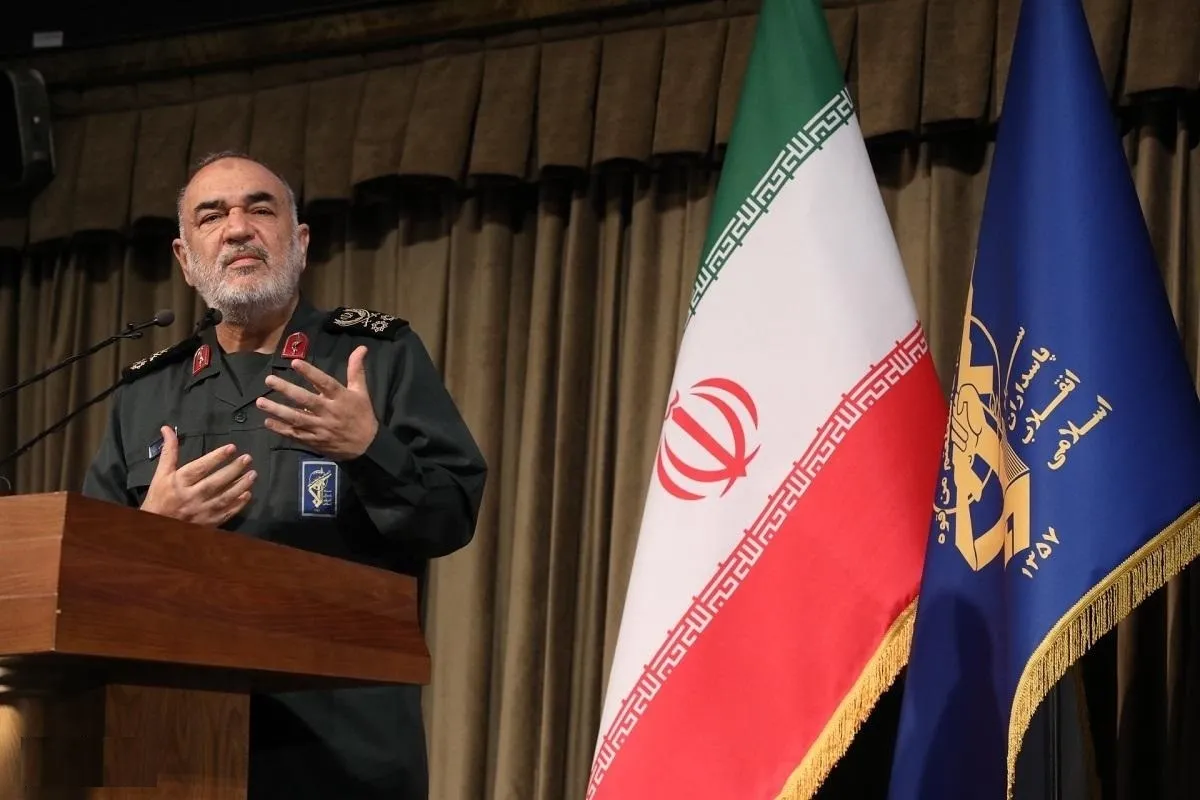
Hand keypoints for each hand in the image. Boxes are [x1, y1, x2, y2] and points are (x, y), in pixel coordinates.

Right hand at [140, 427, 255, 525]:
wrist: (156, 527)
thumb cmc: (160, 497)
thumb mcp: (161, 474)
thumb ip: (169, 452)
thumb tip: (167, 429)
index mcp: (179, 482)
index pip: (200, 468)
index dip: (216, 457)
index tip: (231, 447)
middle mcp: (192, 497)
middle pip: (216, 482)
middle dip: (233, 469)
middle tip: (247, 458)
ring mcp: (201, 511)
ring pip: (224, 497)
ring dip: (241, 485)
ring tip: (253, 474)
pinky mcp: (208, 522)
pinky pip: (226, 513)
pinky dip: (238, 504)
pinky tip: (248, 494)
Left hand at [258, 345, 379, 460]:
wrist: (366, 447)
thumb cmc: (362, 415)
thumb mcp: (361, 392)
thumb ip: (356, 369)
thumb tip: (361, 347)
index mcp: (341, 398)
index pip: (324, 383)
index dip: (310, 373)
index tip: (295, 363)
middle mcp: (329, 412)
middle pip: (305, 400)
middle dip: (286, 389)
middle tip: (269, 379)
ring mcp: (320, 428)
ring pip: (296, 418)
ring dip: (277, 410)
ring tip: (261, 402)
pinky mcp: (314, 441)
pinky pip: (295, 434)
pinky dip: (281, 429)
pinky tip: (268, 422)